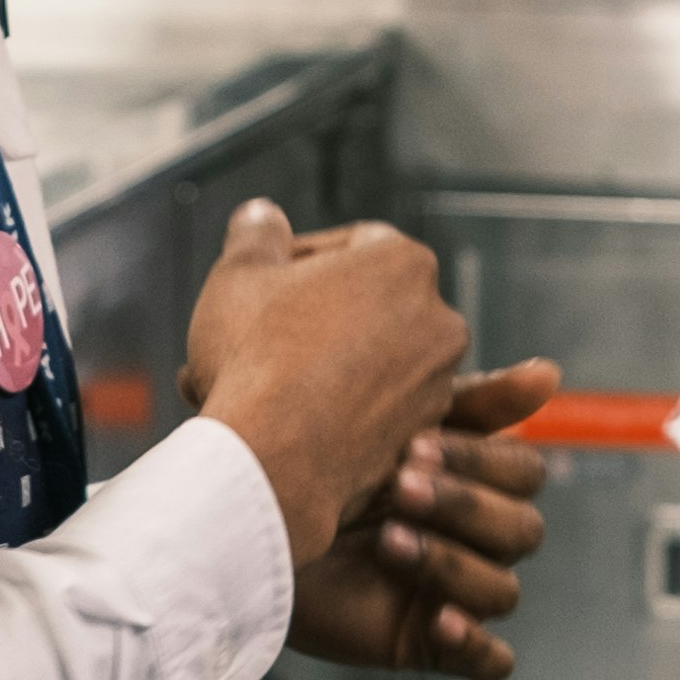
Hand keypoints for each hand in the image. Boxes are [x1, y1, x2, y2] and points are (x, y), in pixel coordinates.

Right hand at [185, 198, 468, 570]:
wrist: (272, 464)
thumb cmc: (256, 357)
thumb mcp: (240, 273)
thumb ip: (256, 233)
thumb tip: (262, 215)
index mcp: (404, 265)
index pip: (353, 244)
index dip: (297, 261)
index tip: (261, 285)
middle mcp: (440, 322)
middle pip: (366, 307)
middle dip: (314, 318)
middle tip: (256, 337)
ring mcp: (437, 387)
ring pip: (371, 363)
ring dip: (324, 366)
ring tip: (262, 384)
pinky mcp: (424, 440)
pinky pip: (376, 414)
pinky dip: (340, 412)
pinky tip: (287, 422)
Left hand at [290, 358, 561, 679]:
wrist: (248, 525)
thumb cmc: (320, 470)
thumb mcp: (391, 424)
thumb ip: (473, 402)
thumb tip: (550, 373)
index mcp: (475, 482)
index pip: (523, 473)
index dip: (479, 462)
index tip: (413, 446)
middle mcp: (474, 539)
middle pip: (521, 529)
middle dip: (463, 508)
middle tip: (395, 488)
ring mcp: (454, 591)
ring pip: (504, 590)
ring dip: (453, 565)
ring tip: (387, 544)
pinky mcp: (430, 641)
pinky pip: (490, 661)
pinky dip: (477, 645)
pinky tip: (441, 621)